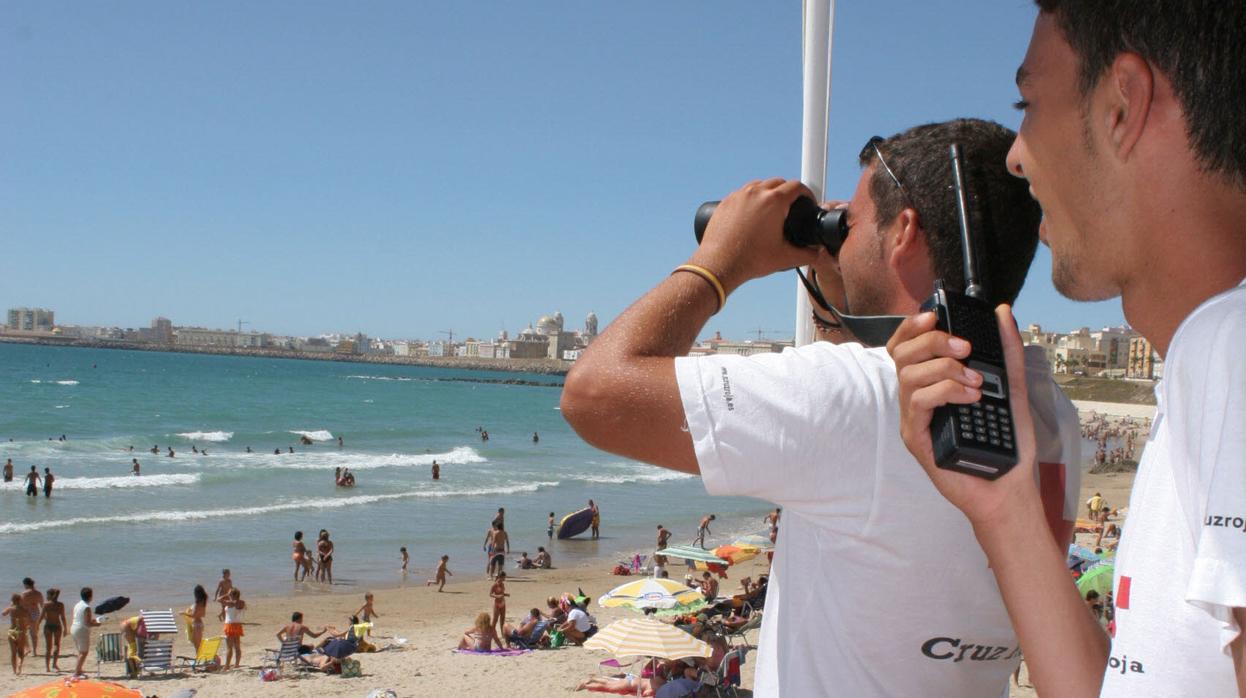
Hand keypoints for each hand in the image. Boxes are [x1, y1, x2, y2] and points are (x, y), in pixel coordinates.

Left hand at [688, 178, 820, 293]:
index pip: (797, 186)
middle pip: (778, 182)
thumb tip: (816, 253)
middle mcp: (756, 193)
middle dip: (788, 192)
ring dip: (768, 193)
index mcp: (774, 201)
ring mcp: (739, 195)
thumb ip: (807, 255)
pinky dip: (751, 199)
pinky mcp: (725, 202)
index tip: (807, 201)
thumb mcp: (785, 258)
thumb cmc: (749, 260)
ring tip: (771, 209)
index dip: (807, 193)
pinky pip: (742, 193)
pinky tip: (752, 213)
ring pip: (759, 185)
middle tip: (791, 206)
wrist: (719, 264)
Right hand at [886, 304, 1038, 525]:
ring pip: (908, 376)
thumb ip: (1007, 352)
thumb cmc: (1008, 445)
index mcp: (933, 383)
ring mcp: (914, 418)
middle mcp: (917, 398)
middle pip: (902, 355)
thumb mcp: (1013, 389)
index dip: (913, 327)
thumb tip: (1003, 313)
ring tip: (975, 381)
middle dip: (932, 341)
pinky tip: (970, 397)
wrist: (1010, 489)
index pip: (907, 347)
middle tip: (965, 348)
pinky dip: (944, 392)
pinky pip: (918, 403)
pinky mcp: (916, 438)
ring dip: (944, 369)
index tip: (935, 315)